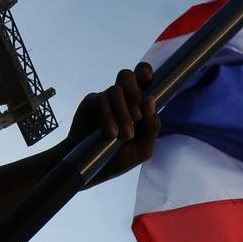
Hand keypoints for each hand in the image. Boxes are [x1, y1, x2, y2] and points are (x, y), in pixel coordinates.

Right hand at [63, 62, 160, 185]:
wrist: (92, 169)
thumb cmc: (119, 158)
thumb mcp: (143, 148)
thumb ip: (152, 127)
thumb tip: (150, 101)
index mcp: (136, 103)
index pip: (142, 76)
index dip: (144, 71)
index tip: (147, 79)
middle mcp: (121, 98)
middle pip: (127, 75)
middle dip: (135, 93)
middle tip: (137, 117)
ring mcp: (104, 99)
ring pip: (116, 90)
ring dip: (123, 113)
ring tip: (125, 135)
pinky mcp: (90, 104)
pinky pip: (101, 101)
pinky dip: (108, 117)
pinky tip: (111, 133)